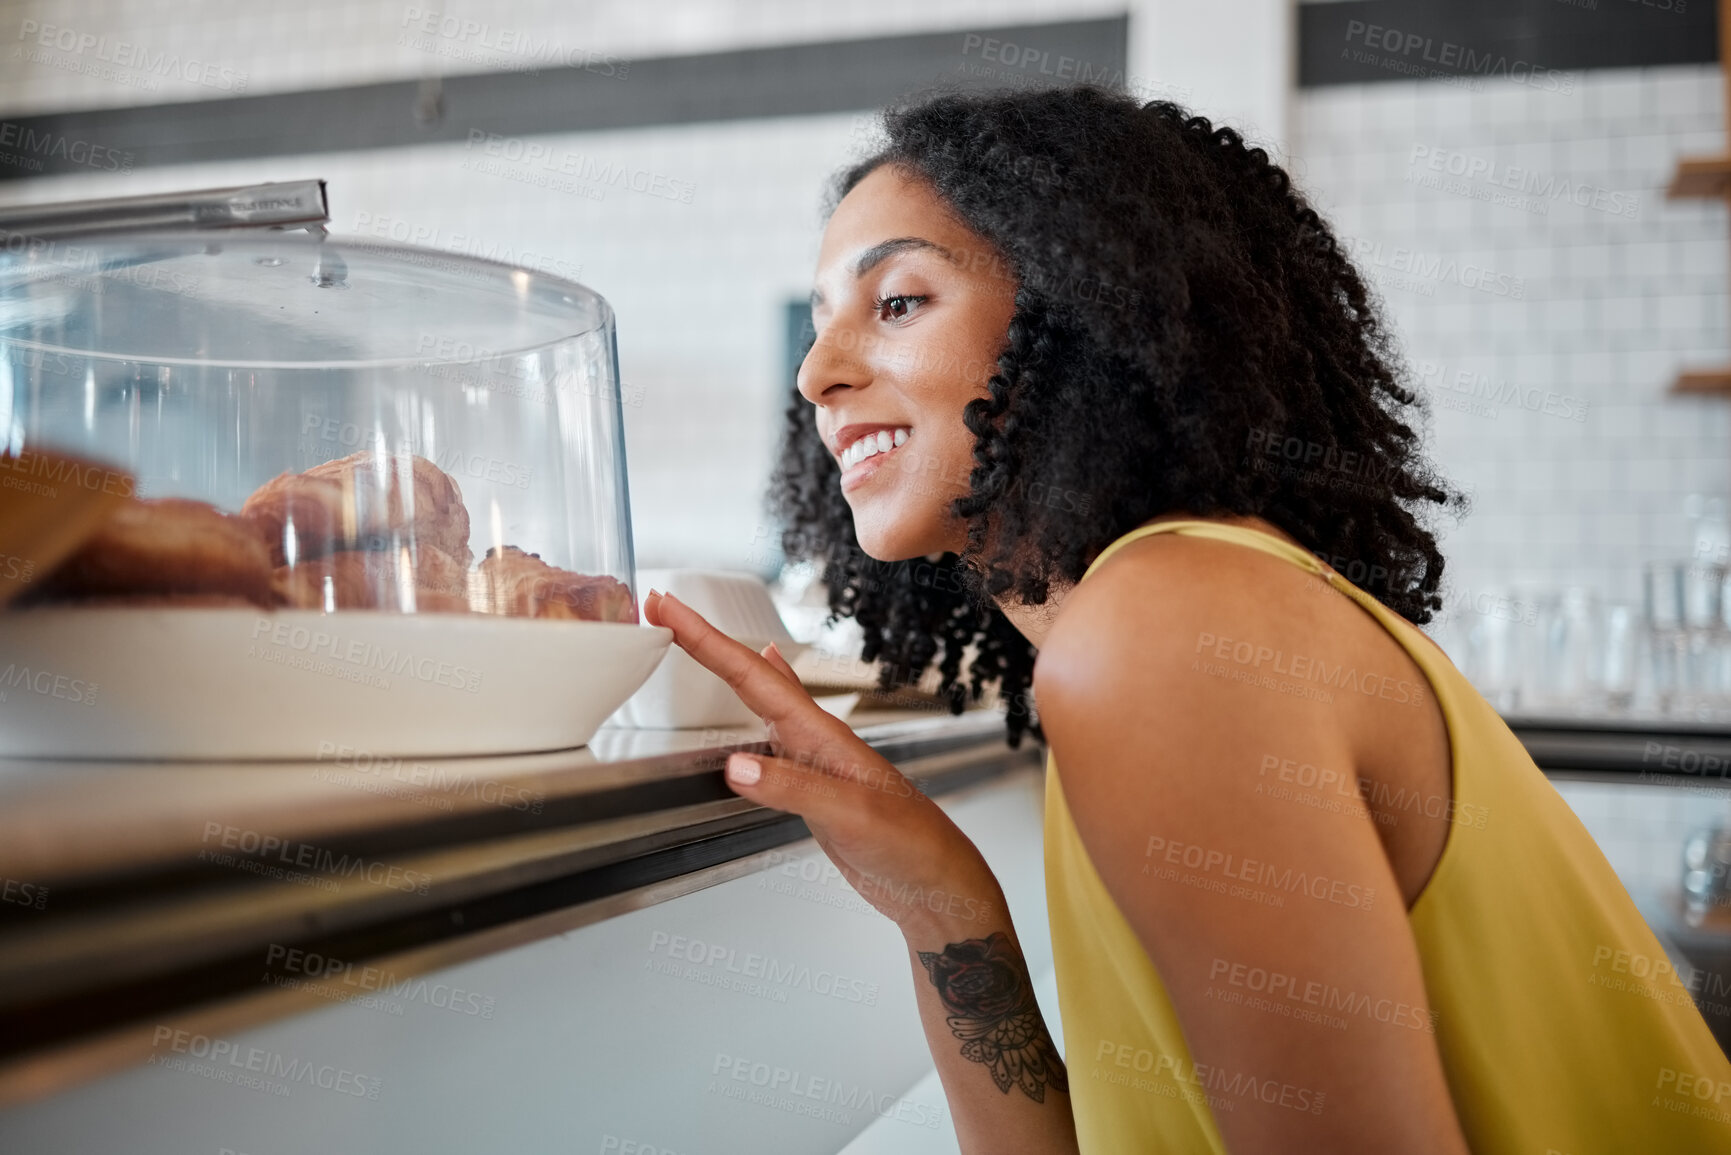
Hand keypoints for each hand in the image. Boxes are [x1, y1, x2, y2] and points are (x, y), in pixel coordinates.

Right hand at [643, 589, 1004, 936]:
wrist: (938, 884)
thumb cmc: (912, 846)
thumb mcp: (851, 816)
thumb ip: (793, 788)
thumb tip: (736, 765)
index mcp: (823, 736)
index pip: (754, 677)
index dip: (707, 641)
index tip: (670, 610)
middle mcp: (816, 740)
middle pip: (752, 678)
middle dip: (706, 642)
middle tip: (665, 611)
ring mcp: (814, 762)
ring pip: (761, 701)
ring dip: (726, 669)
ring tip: (697, 638)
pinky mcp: (812, 788)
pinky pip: (772, 735)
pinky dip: (757, 709)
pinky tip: (759, 701)